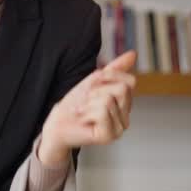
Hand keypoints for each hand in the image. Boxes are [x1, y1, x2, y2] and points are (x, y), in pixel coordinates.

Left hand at [37, 50, 136, 165]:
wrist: (57, 122)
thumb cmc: (75, 103)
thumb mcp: (95, 81)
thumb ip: (115, 69)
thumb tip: (133, 53)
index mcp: (125, 106)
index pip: (130, 82)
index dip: (108, 77)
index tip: (92, 86)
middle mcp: (126, 119)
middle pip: (122, 89)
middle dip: (97, 89)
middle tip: (85, 100)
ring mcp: (119, 129)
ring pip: (109, 100)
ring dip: (89, 102)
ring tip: (82, 111)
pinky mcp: (109, 136)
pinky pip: (103, 111)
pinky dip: (87, 111)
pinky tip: (82, 119)